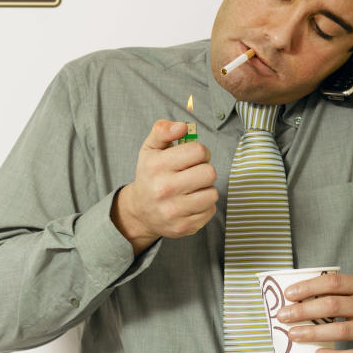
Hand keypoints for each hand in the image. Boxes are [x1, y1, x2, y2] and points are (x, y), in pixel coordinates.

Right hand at [111, 120, 218, 254]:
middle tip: (194, 173)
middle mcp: (163, 189)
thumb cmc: (150, 175)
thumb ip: (163, 130)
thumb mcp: (150, 148)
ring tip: (193, 188)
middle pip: (209, 173)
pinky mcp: (183, 226)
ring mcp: (173, 210)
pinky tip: (191, 203)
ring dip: (206, 189)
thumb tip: (183, 126)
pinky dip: (204, 206)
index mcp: (156, 166)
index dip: (201, 151)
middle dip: (205, 170)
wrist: (140, 211)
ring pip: (212, 193)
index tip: (194, 156)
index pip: (198, 151)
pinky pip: (210, 210)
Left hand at [278, 272, 352, 352]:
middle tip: (284, 316)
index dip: (308, 287)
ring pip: (340, 330)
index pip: (332, 282)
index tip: (289, 294)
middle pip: (332, 305)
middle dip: (303, 311)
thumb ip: (336, 294)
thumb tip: (296, 300)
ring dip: (313, 333)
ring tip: (293, 335)